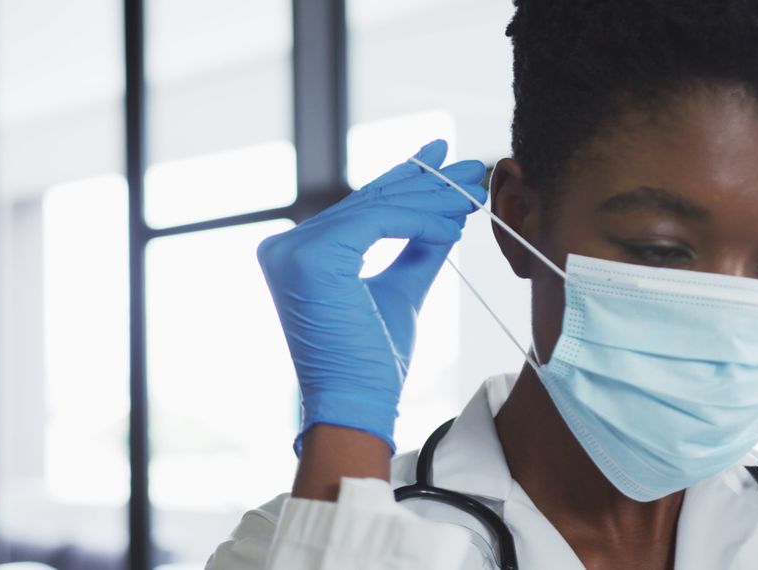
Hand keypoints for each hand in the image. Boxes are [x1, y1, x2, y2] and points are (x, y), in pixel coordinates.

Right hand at [257, 140, 487, 453]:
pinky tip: (453, 223)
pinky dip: (420, 219)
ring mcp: (293, 250)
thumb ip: (416, 250)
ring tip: (472, 192)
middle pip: (370, 202)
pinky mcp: (311, 257)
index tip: (443, 160)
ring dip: (432, 198)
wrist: (357, 403)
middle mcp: (286, 247)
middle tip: (469, 167)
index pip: (360, 208)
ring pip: (377, 208)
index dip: (405, 180)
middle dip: (426, 182)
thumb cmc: (373, 359)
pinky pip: (378, 222)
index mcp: (298, 254)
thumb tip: (445, 213)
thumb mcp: (400, 290)